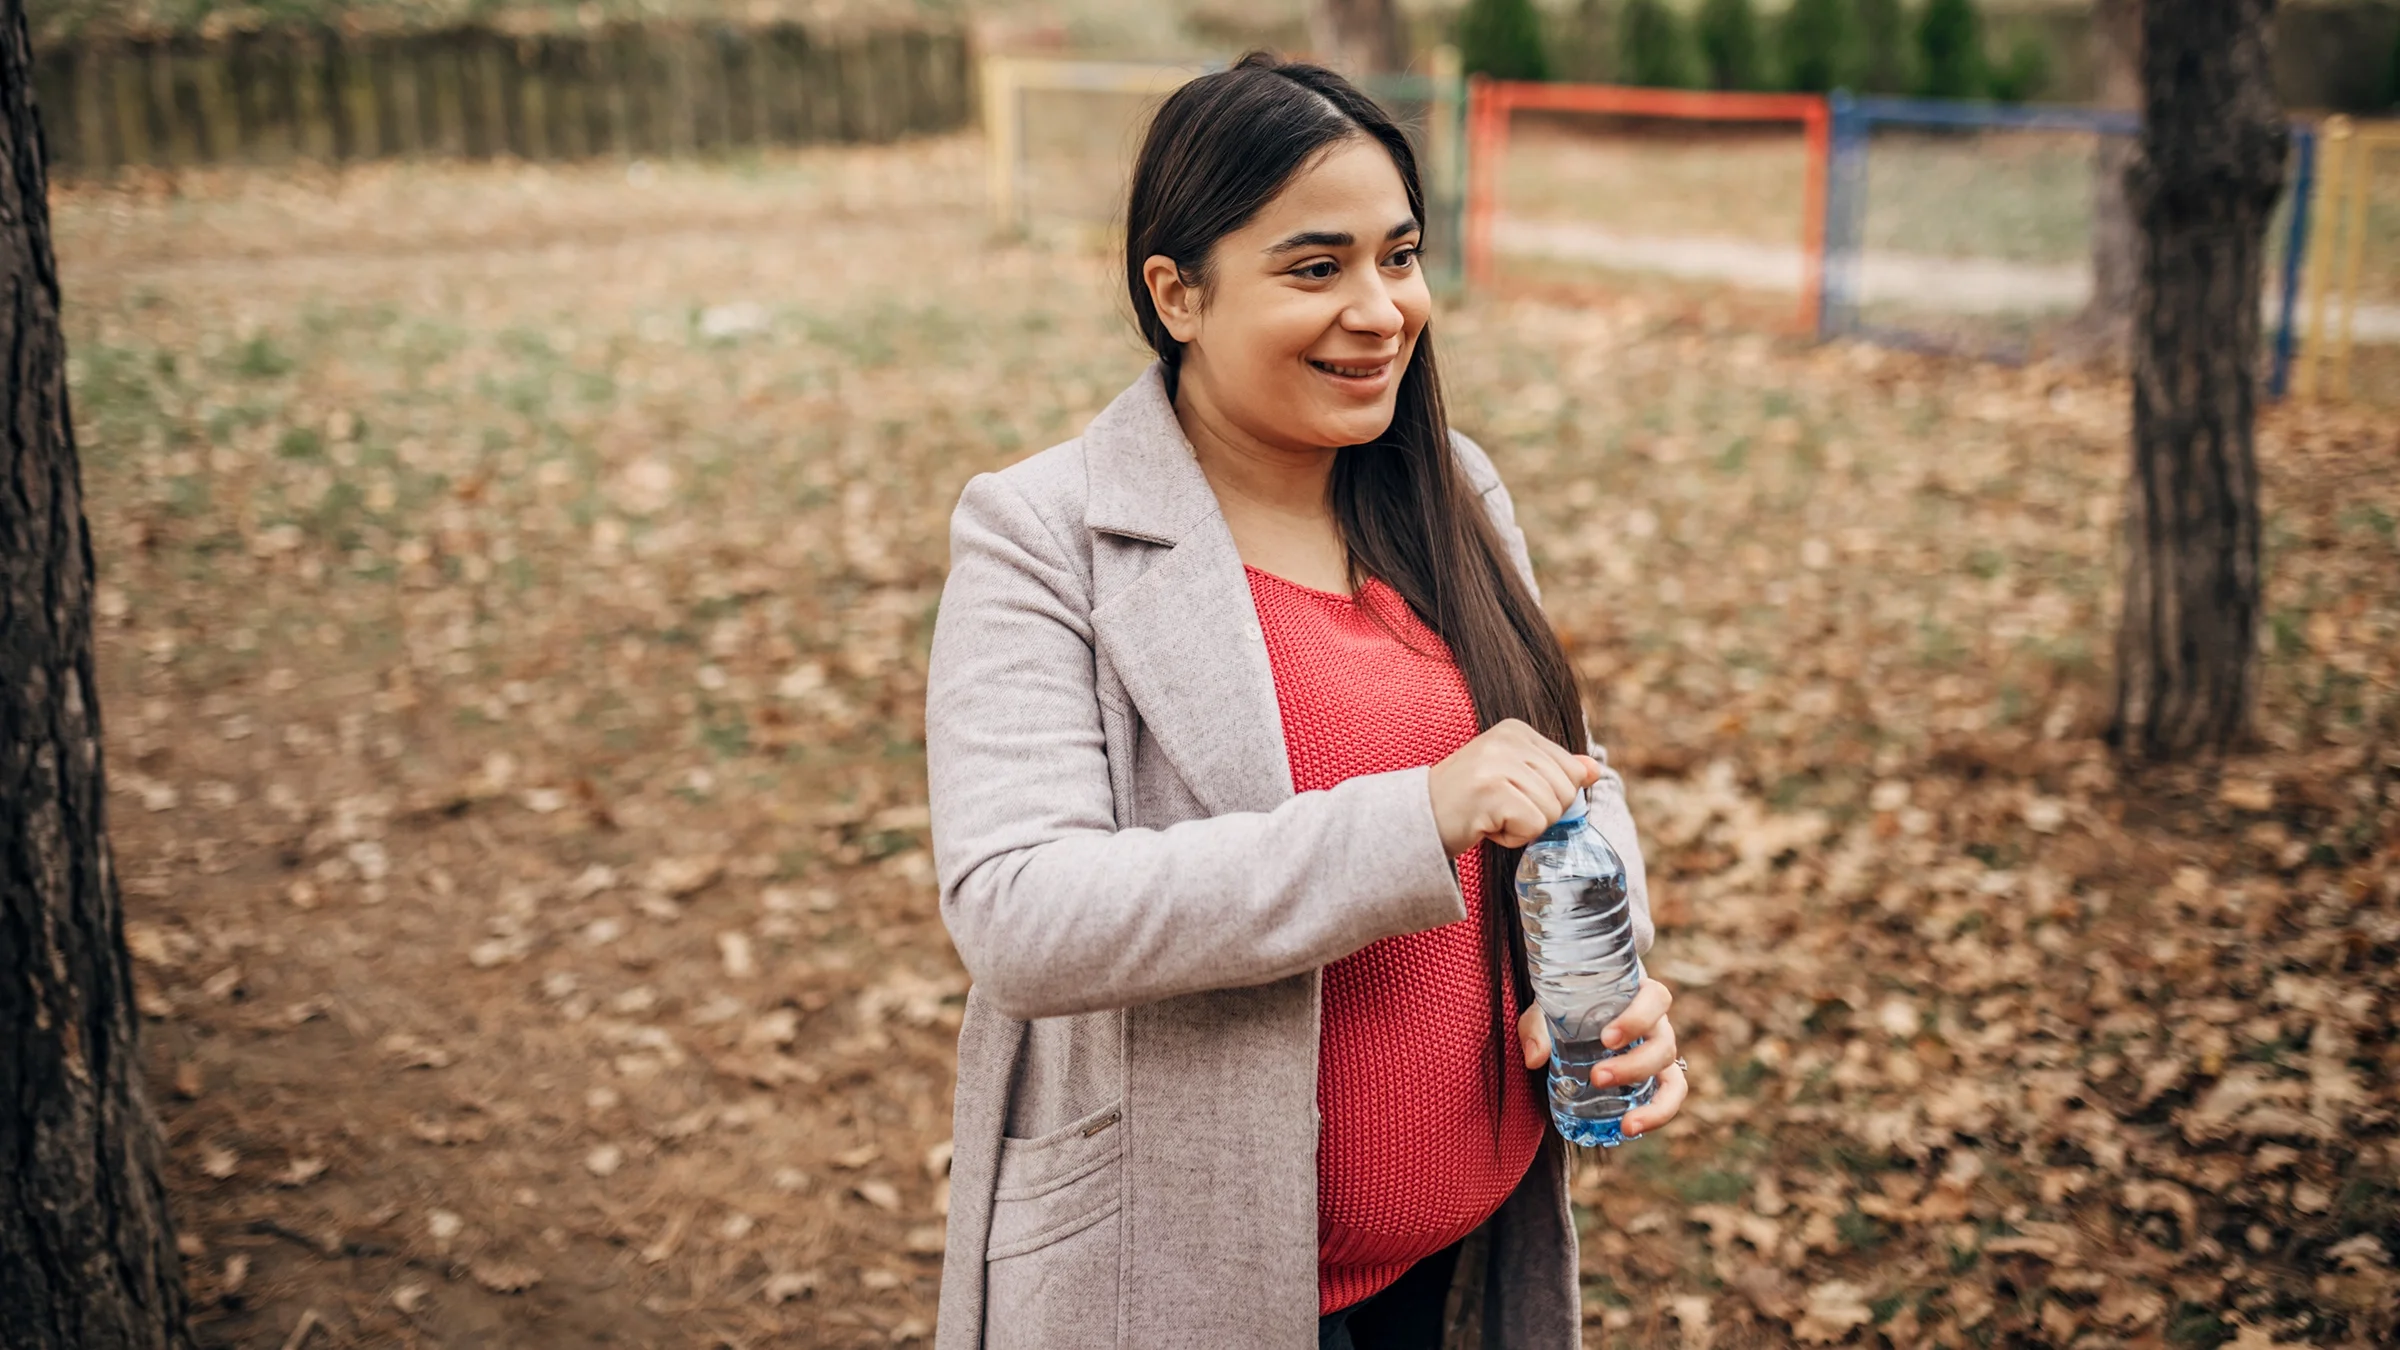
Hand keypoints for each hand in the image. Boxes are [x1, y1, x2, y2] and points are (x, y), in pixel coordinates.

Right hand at [1426, 719, 1601, 856]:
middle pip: (1566, 792)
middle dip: (1539, 813)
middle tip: (1500, 809)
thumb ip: (1553, 770)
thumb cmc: (1468, 801)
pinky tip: (1486, 827)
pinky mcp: (1491, 791)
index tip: (1510, 794)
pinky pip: (1533, 826)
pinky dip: (1512, 838)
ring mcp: (1498, 764)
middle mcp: (1508, 740)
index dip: (1548, 795)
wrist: (1418, 818)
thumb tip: (1593, 769)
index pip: (1572, 770)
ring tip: (1491, 817)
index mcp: (1515, 729)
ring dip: (1523, 827)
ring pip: (1552, 811)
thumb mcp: (1513, 776)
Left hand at [1516, 977, 1687, 1138]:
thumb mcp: (1549, 1008)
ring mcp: (1658, 1052)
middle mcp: (1656, 1024)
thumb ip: (1537, 1027)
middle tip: (1597, 1077)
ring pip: (1672, 1075)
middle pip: (1663, 1044)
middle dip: (1633, 1066)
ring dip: (1653, 1103)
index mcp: (1638, 995)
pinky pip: (1669, 1097)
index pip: (1655, 998)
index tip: (1606, 1038)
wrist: (1572, 1013)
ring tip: (1626, 1124)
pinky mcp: (1656, 1078)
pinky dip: (1656, 1115)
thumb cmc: (1568, 1005)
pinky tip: (1630, 1129)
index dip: (1638, 1019)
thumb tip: (1534, 1059)